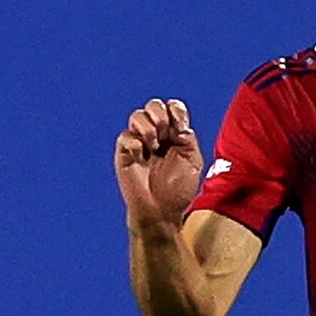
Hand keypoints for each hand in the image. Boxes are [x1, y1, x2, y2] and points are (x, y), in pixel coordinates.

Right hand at [115, 98, 204, 234]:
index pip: (172, 107)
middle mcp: (156, 135)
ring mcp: (139, 143)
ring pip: (137, 116)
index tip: (180, 127)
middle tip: (166, 137)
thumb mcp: (192, 160)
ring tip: (153, 148)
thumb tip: (178, 122)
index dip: (175, 110)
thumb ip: (187, 138)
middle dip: (160, 116)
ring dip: (148, 128)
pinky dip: (135, 144)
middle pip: (153, 105)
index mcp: (173, 135)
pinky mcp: (124, 153)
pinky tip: (141, 158)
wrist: (161, 211)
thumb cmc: (178, 190)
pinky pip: (125, 136)